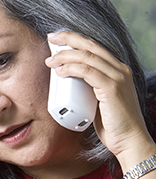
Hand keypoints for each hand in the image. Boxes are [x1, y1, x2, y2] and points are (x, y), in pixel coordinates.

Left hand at [46, 31, 155, 170]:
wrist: (130, 140)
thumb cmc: (113, 123)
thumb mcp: (98, 99)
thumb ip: (88, 87)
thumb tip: (68, 79)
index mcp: (117, 70)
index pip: (93, 47)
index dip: (74, 40)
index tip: (57, 39)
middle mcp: (119, 69)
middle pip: (90, 45)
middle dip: (68, 39)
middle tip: (51, 38)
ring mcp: (118, 77)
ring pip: (87, 57)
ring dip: (65, 56)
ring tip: (50, 61)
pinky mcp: (112, 88)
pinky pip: (87, 72)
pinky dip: (71, 69)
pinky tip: (60, 71)